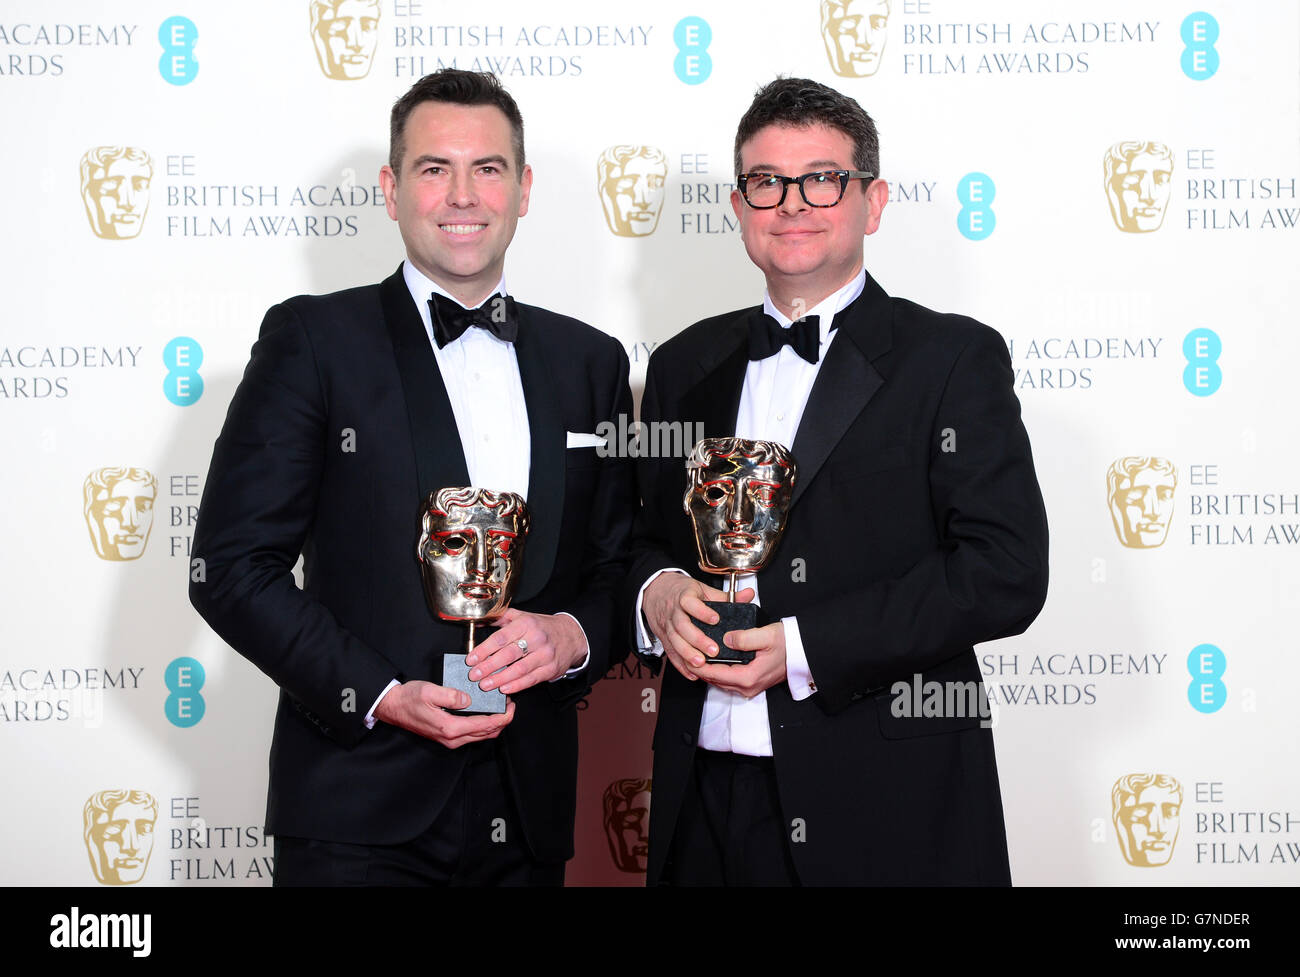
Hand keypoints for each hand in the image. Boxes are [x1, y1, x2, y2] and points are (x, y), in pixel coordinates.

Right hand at [373, 680, 514, 748]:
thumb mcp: (429, 691)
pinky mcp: (447, 737)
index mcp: (450, 728)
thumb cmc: (409, 699)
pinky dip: (484, 726)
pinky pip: (472, 734)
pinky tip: (486, 713)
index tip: (512, 706)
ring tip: (501, 708)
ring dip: (494, 724)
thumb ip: (450, 695)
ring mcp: (449, 740)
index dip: (503, 717)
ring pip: (481, 736)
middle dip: (503, 721)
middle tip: (510, 705)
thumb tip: (468, 699)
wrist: (393, 707)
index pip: (485, 725)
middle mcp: (451, 738)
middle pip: (487, 734)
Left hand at [465, 609, 586, 695]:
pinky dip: (517, 685)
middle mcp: (536, 638)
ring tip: (486, 685)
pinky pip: (531, 679)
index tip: (471, 659)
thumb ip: (501, 619)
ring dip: (500, 679)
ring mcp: (545, 654)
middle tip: (474, 675)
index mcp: (526, 624)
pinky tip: (504, 689)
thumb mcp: (523, 617)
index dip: (484, 650)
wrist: (572, 636)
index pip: (501, 638)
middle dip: (489, 666)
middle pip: (508, 654)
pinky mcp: (551, 669)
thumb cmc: (542, 627)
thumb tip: (479, 621)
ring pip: (519, 669)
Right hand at [642, 572, 754, 681]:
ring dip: (687, 654)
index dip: (701, 611)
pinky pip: (671, 653)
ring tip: (701, 663)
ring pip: (675, 641)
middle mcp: (674, 612)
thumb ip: (725, 596)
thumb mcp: (703, 589)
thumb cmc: (682, 592)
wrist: (657, 592)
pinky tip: (692, 672)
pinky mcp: (665, 639)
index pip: (690, 603)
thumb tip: (748, 595)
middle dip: (697, 639)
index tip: (715, 619)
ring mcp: (668, 626)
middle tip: (713, 650)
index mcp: (684, 597)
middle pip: (682, 626)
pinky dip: (680, 665)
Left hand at [695, 621, 787, 698]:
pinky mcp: (752, 683)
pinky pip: (729, 680)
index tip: (687, 655)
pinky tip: (713, 660)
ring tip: (696, 656)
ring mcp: (750, 687)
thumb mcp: (766, 635)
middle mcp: (748, 687)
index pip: (715, 674)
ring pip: (720, 682)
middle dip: (700, 668)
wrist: (803, 650)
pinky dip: (718, 671)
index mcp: (749, 677)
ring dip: (708, 671)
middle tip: (687, 654)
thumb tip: (726, 639)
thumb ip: (744, 638)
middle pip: (715, 680)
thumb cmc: (787, 643)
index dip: (698, 665)